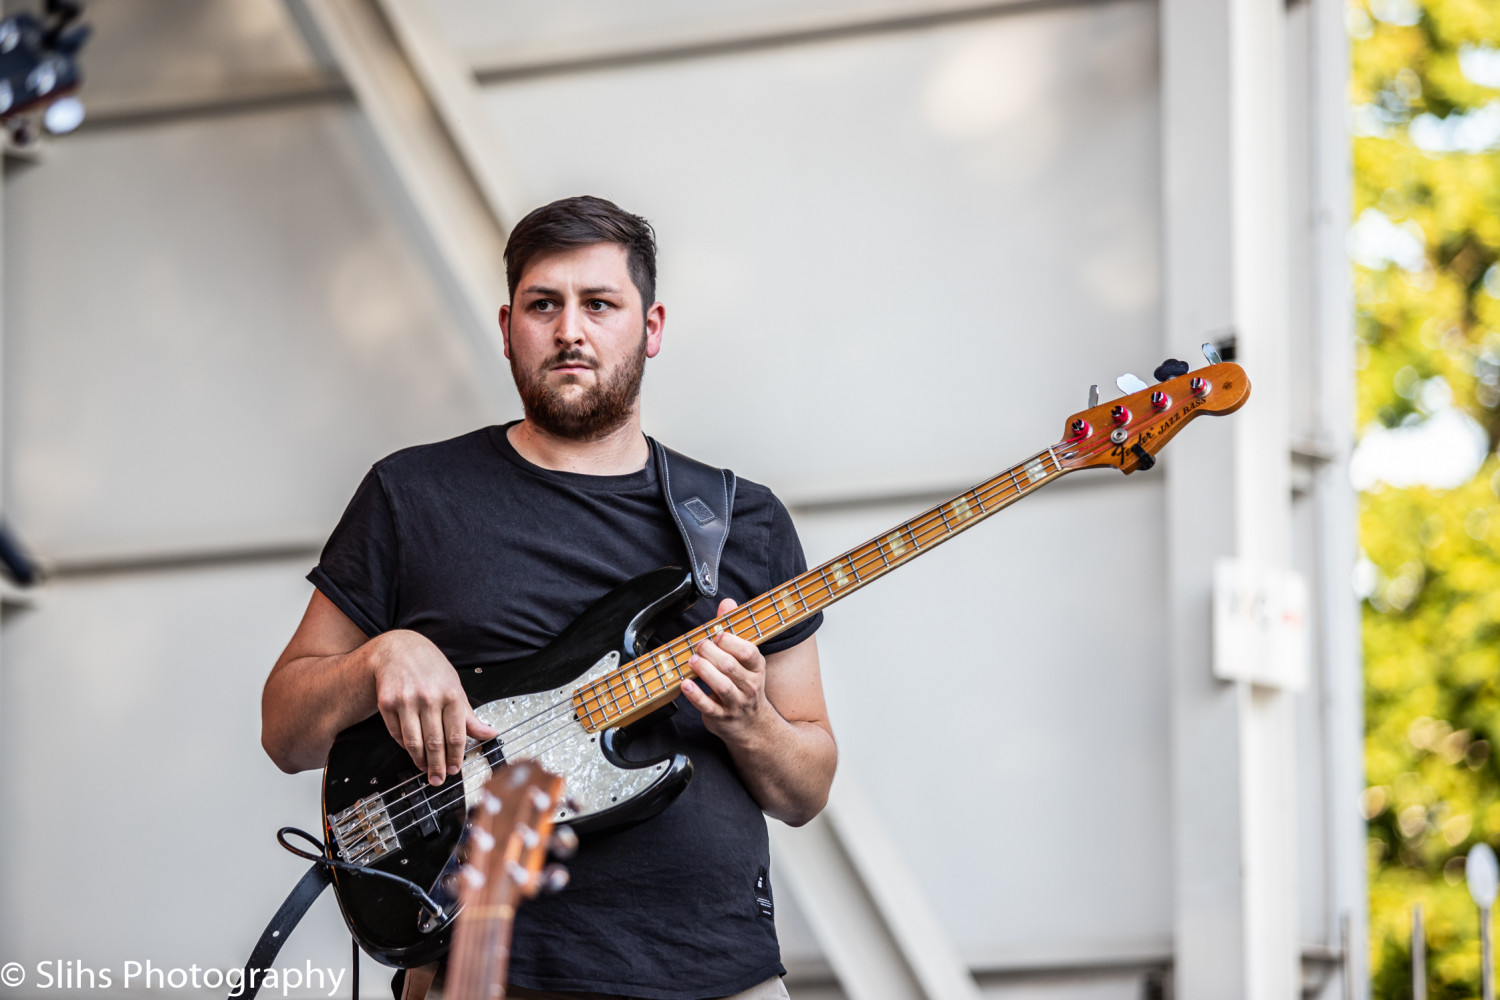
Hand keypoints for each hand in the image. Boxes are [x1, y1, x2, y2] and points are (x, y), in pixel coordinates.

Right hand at [370, 630, 497, 784]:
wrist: (399, 649)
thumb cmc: (431, 668)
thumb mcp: (455, 686)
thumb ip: (469, 715)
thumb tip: (489, 733)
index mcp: (451, 694)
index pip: (456, 735)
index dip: (456, 757)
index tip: (456, 769)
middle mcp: (429, 697)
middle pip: (435, 743)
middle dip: (438, 766)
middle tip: (439, 779)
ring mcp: (406, 700)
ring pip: (414, 742)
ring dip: (420, 761)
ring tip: (425, 768)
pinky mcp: (387, 703)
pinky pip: (397, 734)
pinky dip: (404, 746)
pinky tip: (412, 750)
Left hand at [682, 598, 770, 740]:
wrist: (752, 725)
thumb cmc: (744, 685)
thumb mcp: (745, 659)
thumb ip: (734, 630)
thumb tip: (727, 603)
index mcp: (756, 668)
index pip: (748, 652)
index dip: (730, 641)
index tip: (716, 634)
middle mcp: (749, 686)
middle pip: (731, 666)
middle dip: (712, 653)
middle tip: (699, 646)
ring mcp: (736, 703)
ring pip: (722, 686)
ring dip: (705, 671)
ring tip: (692, 661)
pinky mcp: (721, 717)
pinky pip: (708, 707)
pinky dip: (695, 696)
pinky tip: (685, 685)